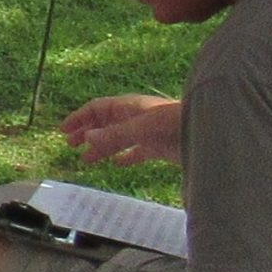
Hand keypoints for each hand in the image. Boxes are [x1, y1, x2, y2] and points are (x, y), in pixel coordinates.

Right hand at [61, 94, 181, 165]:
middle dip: (86, 132)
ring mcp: (146, 133)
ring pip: (116, 139)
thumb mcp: (143, 128)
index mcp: (129, 107)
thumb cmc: (177, 122)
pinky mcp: (157, 147)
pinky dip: (124, 157)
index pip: (97, 109)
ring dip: (100, 147)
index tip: (63, 130)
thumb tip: (86, 138)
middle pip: (104, 123)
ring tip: (86, 159)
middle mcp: (135, 118)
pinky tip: (117, 163)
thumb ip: (115, 134)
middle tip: (69, 144)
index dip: (79, 118)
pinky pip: (135, 152)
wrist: (208, 131)